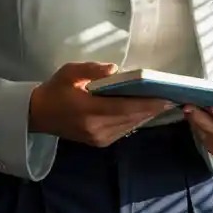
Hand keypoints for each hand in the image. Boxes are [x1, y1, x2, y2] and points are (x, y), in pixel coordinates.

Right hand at [28, 62, 171, 146]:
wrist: (38, 115)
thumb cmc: (56, 89)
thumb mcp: (70, 72)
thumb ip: (92, 70)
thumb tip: (115, 70)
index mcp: (89, 111)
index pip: (126, 108)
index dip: (149, 104)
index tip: (168, 96)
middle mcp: (97, 129)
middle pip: (133, 118)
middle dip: (154, 107)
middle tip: (174, 95)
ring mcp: (99, 138)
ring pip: (131, 125)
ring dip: (148, 114)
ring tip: (165, 101)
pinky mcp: (100, 142)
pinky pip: (124, 129)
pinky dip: (137, 119)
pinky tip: (147, 109)